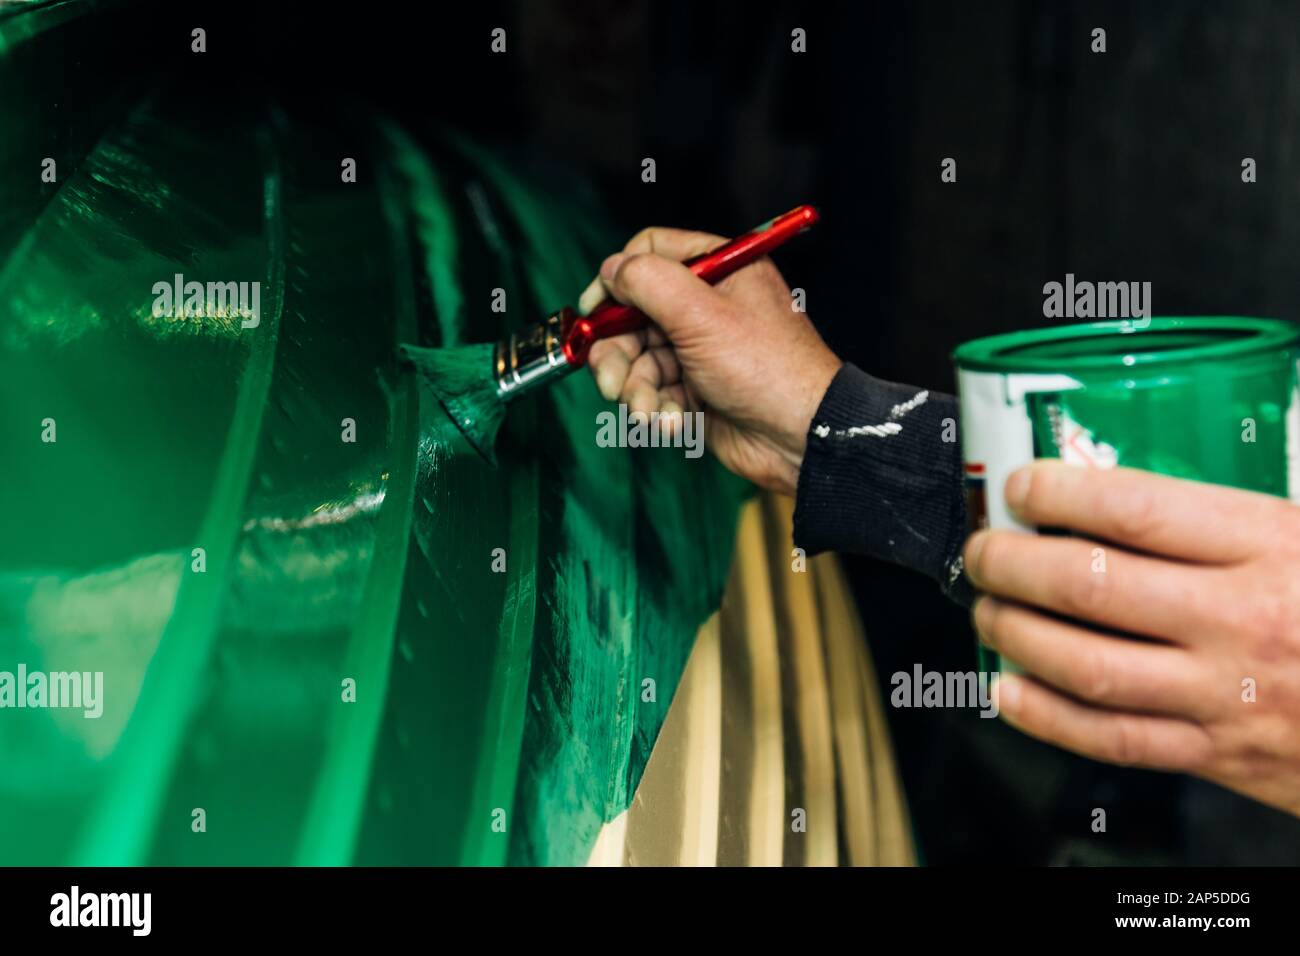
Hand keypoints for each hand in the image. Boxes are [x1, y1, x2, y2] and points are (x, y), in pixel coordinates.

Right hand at [577, 227, 840, 495]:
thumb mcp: (702, 314)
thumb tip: (611, 268)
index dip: (616, 279)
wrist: (802, 438)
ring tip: (650, 413)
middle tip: (609, 382)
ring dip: (636, 390)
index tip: (592, 310)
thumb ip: (649, 282)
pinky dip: (657, 411)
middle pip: (633, 316)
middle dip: (617, 353)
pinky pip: (654, 394)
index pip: (651, 253)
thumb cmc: (766, 368)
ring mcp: (699, 351)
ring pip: (638, 361)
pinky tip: (673, 425)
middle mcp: (707, 307)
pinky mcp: (695, 392)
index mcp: (718, 271)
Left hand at [964, 460, 1299, 818]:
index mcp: (1272, 545)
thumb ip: (1239, 506)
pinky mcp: (1219, 755)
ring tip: (987, 608)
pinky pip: (1112, 740)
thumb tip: (1132, 474)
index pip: (1134, 509)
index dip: (1059, 493)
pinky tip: (1010, 690)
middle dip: (1012, 562)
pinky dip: (1046, 717)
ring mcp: (1226, 693)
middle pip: (1089, 584)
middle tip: (985, 549)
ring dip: (1016, 633)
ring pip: (1086, 664)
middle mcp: (1239, 619)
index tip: (1022, 486)